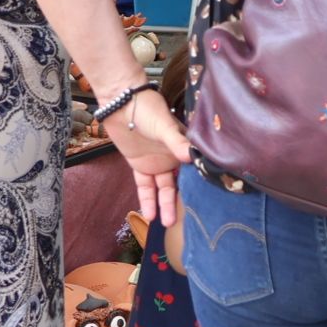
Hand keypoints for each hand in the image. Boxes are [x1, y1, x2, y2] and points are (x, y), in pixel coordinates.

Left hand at [107, 91, 189, 228]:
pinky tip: (150, 215)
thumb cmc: (147, 109)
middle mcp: (173, 157)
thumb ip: (176, 142)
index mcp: (183, 146)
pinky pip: (146, 186)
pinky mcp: (141, 166)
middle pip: (179, 183)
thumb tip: (191, 158)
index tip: (206, 204)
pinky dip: (147, 199)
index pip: (194, 169)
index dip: (199, 186)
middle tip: (183, 220)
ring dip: (163, 205)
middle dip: (180, 202)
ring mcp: (157, 162)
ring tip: (166, 223)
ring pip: (163, 188)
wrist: (120, 103)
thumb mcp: (164, 126)